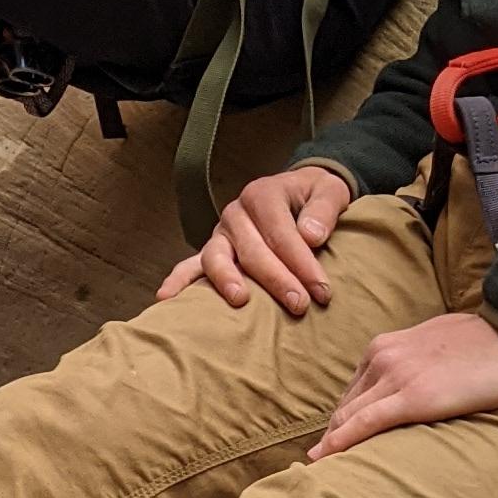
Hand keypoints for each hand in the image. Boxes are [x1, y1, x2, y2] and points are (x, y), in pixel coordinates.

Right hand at [156, 162, 353, 312]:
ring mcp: (220, 234)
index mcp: (263, 194)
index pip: (282, 233)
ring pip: (217, 257)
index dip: (302, 263)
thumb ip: (323, 211)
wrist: (297, 194)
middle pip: (252, 249)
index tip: (322, 292)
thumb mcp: (330, 192)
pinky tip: (166, 299)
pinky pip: (191, 266)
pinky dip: (178, 281)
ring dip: (227, 280)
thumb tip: (311, 236)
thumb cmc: (314, 198)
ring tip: (240, 300)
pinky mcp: (212, 252)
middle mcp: (236, 213)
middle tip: (299, 305)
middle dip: (276, 279)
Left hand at [309, 307, 497, 461]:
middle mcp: (383, 357)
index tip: (331, 447)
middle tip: (318, 468)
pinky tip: (326, 461)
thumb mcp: (439, 343)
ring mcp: (396, 375)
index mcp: (387, 346)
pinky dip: (341, 443)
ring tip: (318, 475)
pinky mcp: (414, 397)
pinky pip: (365, 423)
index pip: (353, 392)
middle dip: (331, 438)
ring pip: (349, 417)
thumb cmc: (490, 342)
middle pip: (345, 407)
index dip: (340, 422)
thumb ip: (417, 362)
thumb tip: (418, 384)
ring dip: (331, 445)